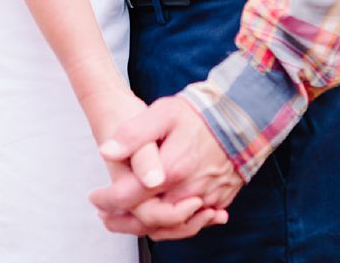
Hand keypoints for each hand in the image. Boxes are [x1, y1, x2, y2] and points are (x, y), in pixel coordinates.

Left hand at [91, 96, 240, 240]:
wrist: (245, 119)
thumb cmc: (199, 114)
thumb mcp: (163, 113)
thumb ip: (133, 133)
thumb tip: (106, 151)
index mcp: (172, 170)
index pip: (131, 198)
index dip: (108, 200)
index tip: (94, 197)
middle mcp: (191, 191)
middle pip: (151, 220)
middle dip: (124, 221)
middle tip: (105, 214)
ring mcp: (208, 199)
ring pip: (173, 227)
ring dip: (147, 227)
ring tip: (125, 219)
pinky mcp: (220, 201)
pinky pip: (194, 223)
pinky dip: (174, 225)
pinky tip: (160, 217)